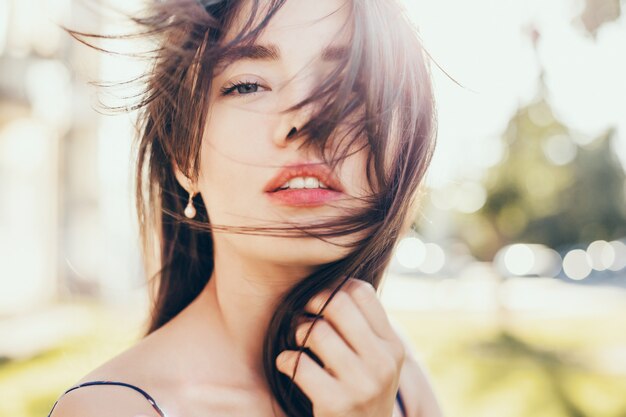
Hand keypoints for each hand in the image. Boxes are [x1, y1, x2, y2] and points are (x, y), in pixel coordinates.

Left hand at [275, 278, 405, 416]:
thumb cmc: (363, 393)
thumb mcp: (378, 362)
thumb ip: (365, 329)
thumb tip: (338, 283)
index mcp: (393, 347)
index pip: (362, 292)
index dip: (336, 287)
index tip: (323, 300)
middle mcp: (382, 363)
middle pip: (337, 303)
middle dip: (313, 303)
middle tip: (305, 314)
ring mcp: (361, 385)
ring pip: (317, 331)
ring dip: (298, 332)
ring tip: (299, 341)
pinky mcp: (335, 403)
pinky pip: (298, 363)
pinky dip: (286, 360)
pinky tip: (288, 365)